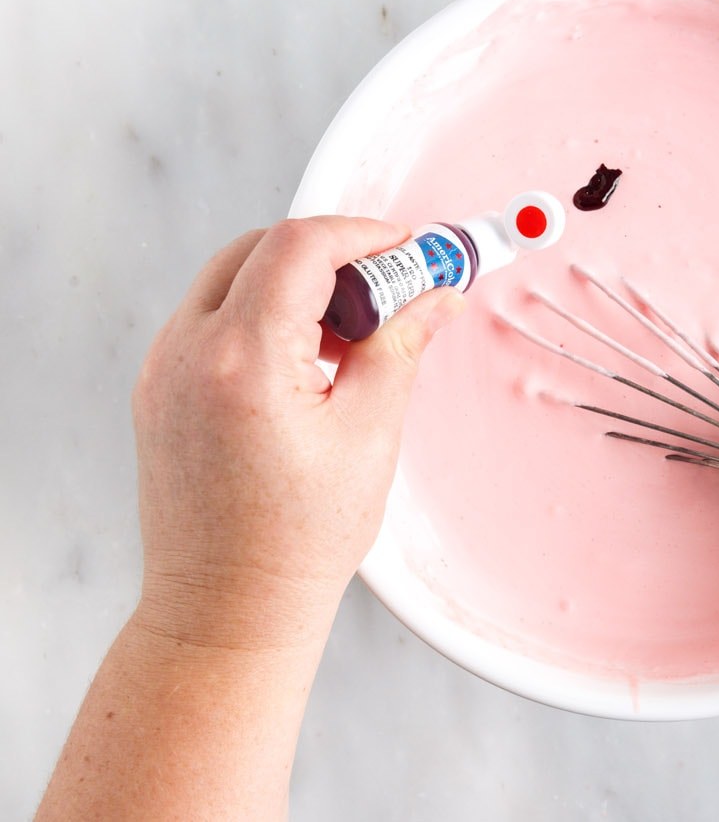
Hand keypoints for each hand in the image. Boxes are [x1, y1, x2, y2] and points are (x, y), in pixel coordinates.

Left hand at [130, 216, 465, 648]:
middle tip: (389, 288)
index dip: (363, 234)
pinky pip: (211, 317)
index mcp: (243, 360)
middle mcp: (187, 352)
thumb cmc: (296, 542)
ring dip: (296, 284)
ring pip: (232, 278)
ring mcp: (163, 369)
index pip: (300, 247)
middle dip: (331, 254)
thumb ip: (401, 346)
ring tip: (350, 336)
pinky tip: (307, 361)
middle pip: (260, 248)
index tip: (407, 248)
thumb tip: (436, 297)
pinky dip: (262, 314)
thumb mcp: (370, 434)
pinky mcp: (158, 388)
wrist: (227, 609)